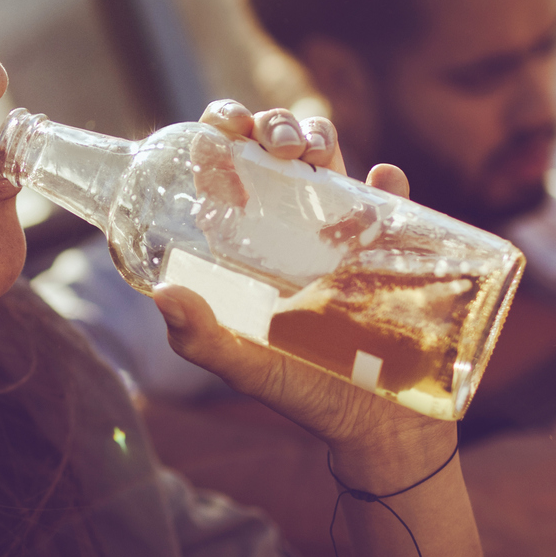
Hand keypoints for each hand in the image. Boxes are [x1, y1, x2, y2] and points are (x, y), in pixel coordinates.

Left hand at [152, 101, 449, 480]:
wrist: (381, 430)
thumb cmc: (306, 397)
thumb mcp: (247, 368)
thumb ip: (202, 338)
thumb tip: (162, 292)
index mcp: (250, 248)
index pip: (229, 174)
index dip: (223, 136)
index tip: (224, 127)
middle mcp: (292, 231)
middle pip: (279, 152)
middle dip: (275, 126)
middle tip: (278, 146)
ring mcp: (343, 235)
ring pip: (330, 159)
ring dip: (322, 136)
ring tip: (316, 152)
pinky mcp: (392, 248)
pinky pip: (393, 199)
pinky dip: (388, 181)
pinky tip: (382, 178)